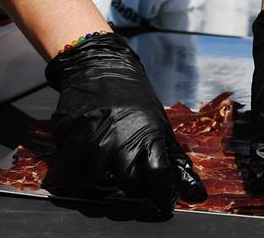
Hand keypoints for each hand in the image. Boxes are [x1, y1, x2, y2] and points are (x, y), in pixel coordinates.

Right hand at [45, 33, 206, 210]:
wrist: (97, 66)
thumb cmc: (132, 95)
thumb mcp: (160, 123)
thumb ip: (174, 160)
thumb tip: (195, 192)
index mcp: (146, 135)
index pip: (156, 179)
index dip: (161, 193)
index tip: (162, 197)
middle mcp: (118, 140)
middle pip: (128, 185)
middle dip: (134, 184)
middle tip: (134, 171)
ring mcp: (92, 141)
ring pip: (99, 180)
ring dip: (106, 174)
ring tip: (110, 155)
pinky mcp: (69, 139)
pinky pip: (73, 169)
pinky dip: (81, 166)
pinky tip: (89, 151)